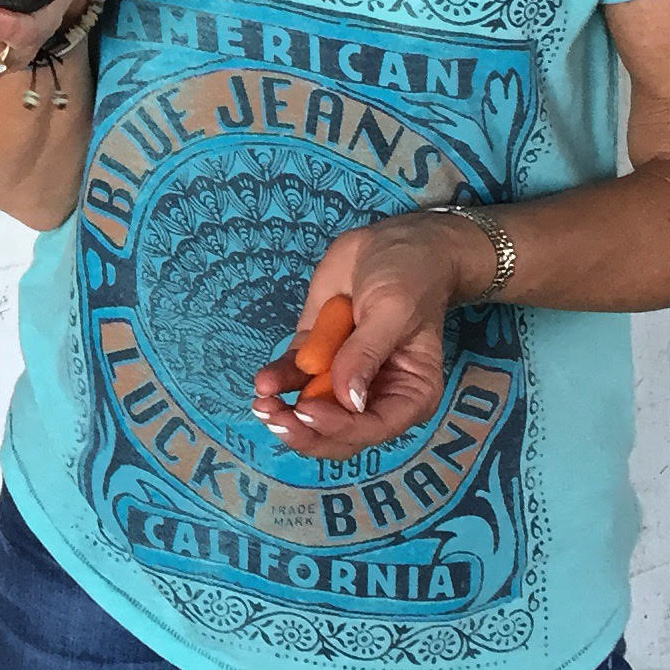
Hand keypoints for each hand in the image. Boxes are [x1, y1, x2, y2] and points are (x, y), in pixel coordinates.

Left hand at [249, 210, 492, 461]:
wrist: (393, 240)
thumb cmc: (408, 277)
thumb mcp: (392, 311)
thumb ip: (367, 353)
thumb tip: (349, 401)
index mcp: (409, 394)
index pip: (373, 427)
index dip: (339, 427)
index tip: (306, 411)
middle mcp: (375, 394)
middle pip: (338, 430)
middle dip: (306, 430)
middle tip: (275, 417)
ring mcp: (342, 373)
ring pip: (311, 409)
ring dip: (284, 412)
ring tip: (261, 403)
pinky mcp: (317, 351)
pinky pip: (294, 374)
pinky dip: (278, 380)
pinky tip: (263, 381)